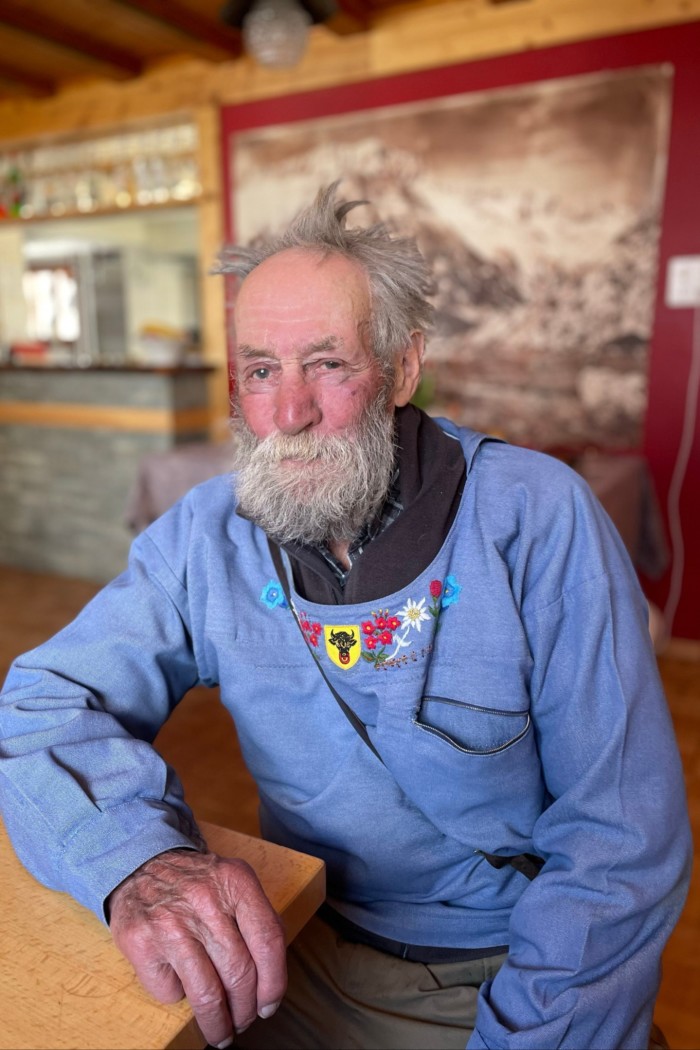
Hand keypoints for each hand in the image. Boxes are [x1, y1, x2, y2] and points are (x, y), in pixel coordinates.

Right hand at [108, 849, 286, 1047]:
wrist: (141, 864)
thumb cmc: (196, 884)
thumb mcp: (233, 882)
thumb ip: (257, 918)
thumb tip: (273, 973)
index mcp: (235, 881)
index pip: (268, 939)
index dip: (274, 982)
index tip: (269, 1005)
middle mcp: (204, 899)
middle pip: (239, 972)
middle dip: (245, 1008)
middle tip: (244, 1019)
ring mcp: (171, 922)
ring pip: (206, 992)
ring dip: (217, 1022)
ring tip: (221, 1031)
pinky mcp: (142, 942)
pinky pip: (170, 991)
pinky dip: (178, 998)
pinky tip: (181, 987)